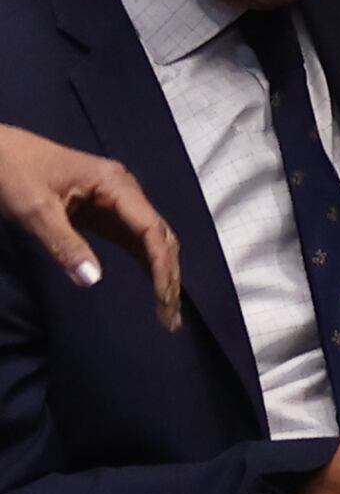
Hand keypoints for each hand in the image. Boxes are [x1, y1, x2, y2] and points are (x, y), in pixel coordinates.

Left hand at [0, 127, 172, 325]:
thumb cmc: (16, 174)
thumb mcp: (35, 210)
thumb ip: (64, 245)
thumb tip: (93, 282)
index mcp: (116, 184)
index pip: (151, 229)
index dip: (161, 267)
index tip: (163, 302)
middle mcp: (125, 189)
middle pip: (160, 235)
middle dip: (169, 276)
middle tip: (169, 318)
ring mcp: (116, 199)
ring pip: (151, 237)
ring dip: (161, 272)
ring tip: (165, 309)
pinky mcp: (104, 209)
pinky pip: (133, 237)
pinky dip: (145, 262)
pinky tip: (151, 284)